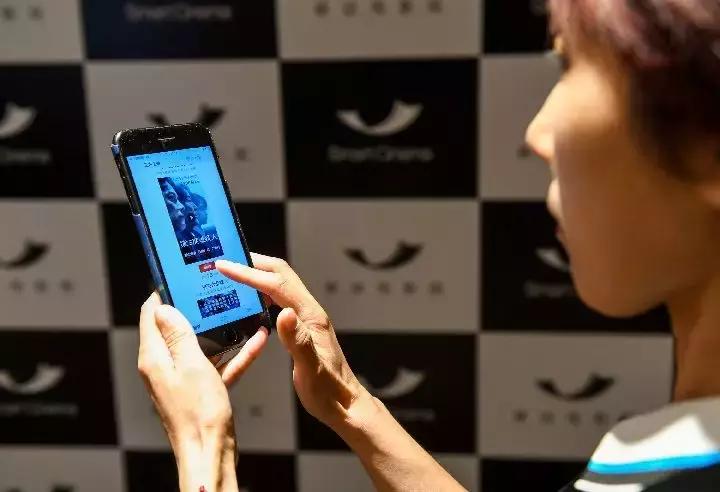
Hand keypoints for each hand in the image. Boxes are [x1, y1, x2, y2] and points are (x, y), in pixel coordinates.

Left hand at [137, 292, 268, 491]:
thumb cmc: (199, 414)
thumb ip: (178, 335)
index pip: (150, 315)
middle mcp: (164, 366)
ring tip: (238, 311)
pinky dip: (233, 354)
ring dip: (219, 330)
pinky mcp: (200, 389)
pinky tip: (255, 342)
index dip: (163, 293)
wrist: (210, 453)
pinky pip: (217, 364)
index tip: (180, 278)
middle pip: (176, 327)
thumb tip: (165, 308)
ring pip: (200, 345)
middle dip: (196, 308)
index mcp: (155, 358)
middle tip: (214, 290)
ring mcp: (182, 379)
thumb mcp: (191, 365)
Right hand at [215, 255, 374, 431]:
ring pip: (280, 284)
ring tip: (232, 274)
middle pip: (280, 275)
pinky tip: (249, 301)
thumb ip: (297, 340)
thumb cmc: (328, 390)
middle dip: (252, 263)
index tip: (223, 266)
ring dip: (257, 274)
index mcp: (310, 316)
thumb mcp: (310, 368)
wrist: (344, 403)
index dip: (248, 272)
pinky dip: (261, 292)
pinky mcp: (301, 326)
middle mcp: (309, 311)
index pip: (276, 284)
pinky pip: (279, 299)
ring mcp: (306, 317)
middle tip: (224, 260)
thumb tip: (284, 313)